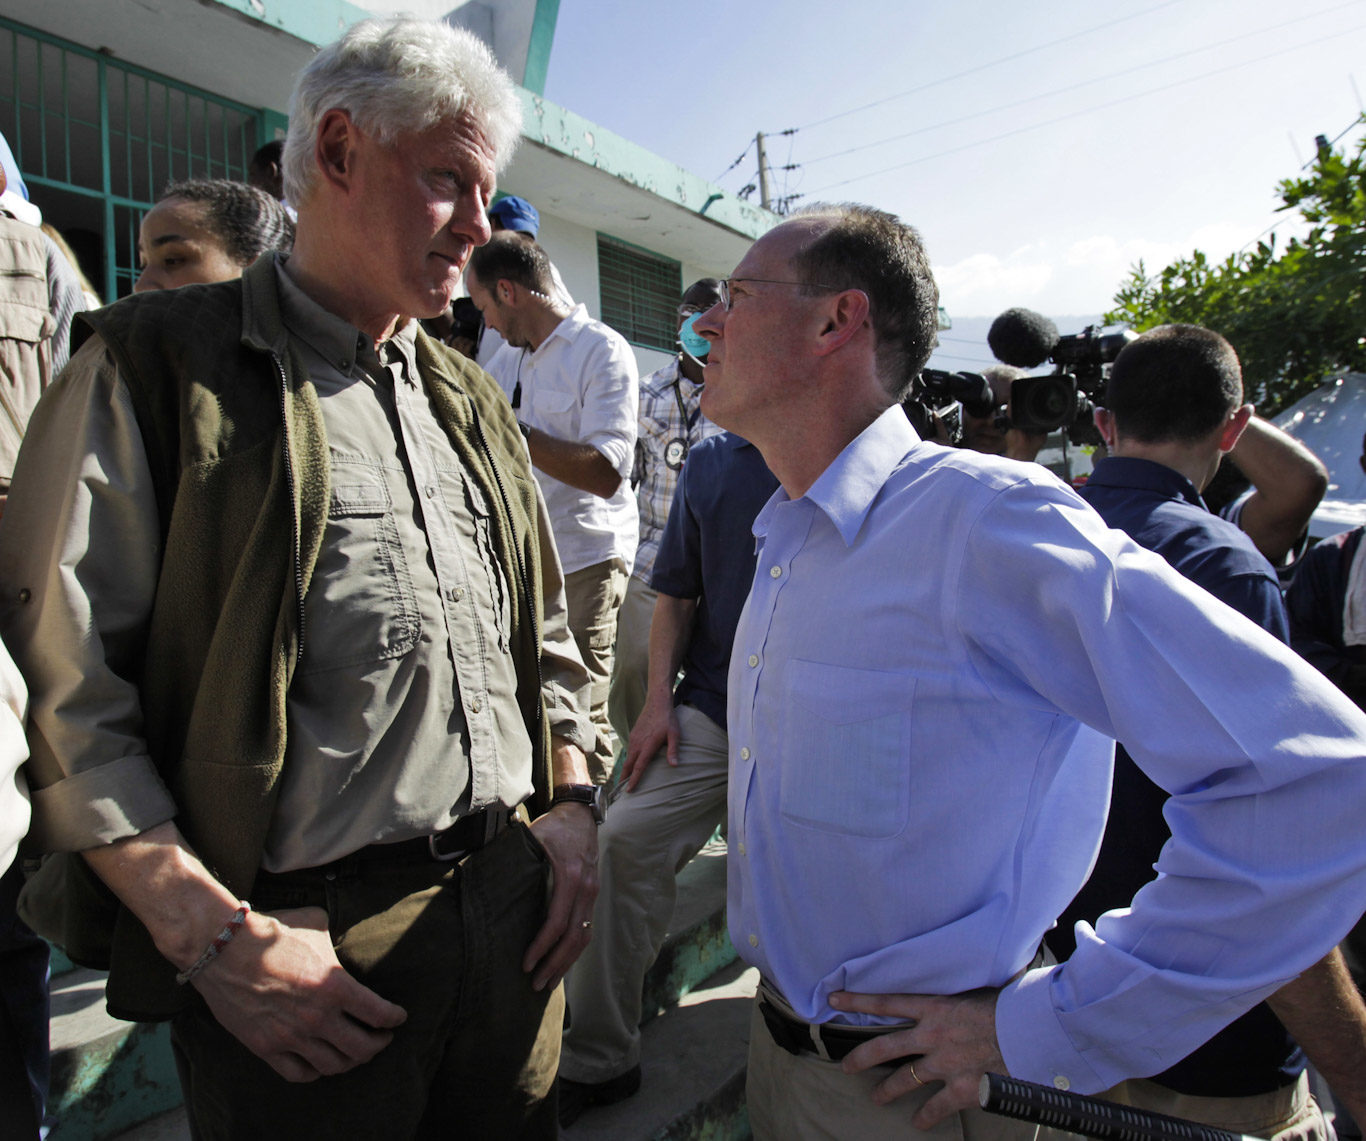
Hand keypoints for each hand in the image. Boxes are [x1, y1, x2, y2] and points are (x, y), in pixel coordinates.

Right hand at [191, 905, 406, 1082]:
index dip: (394, 1018)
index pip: (379, 1013)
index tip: (398, 1018)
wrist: (225, 948)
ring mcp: (291, 1036)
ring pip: (333, 1065)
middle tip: (382, 1038)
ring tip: (354, 1053)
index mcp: (335, 986)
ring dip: (350, 1061)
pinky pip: (299, 1073)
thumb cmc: (274, 932)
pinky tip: (321, 1064)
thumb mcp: (317, 926)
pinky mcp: (266, 1047)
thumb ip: (336, 941)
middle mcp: (318, 1016)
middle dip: (378, 1045)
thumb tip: (344, 941)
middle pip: (362, 1048)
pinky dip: (316, 1072)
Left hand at [523, 801, 598, 989]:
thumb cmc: (553, 826)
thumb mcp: (532, 839)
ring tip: (549, 981)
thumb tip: (483, 883)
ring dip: (567, 962)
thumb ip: (515, 861)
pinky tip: (561, 961)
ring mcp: (592, 892)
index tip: (526, 964)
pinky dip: (574, 948)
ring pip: (584, 936)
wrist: (580, 813)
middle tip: (536, 984)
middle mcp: (586, 888)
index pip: (557, 922)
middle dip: (555, 964)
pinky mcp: (592, 894)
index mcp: (570, 876)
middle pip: (574, 937)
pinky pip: (586, 927)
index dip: (542, 947)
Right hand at [621, 690, 679, 791]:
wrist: (657, 702)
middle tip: (620, 791)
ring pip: (627, 757)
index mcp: (648, 745)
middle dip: (624, 778)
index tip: (628, 790)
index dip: (633, 779)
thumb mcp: (674, 734)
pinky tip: (630, 764)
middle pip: (628, 765)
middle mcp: (638, 743)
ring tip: (624, 780)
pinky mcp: (633, 734)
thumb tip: (674, 766)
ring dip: (625, 769)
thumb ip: (673, 750)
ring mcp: (634, 738)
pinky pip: (629, 750)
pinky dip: (628, 760)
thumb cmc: (668, 719)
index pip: (639, 766)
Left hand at [829, 988, 1003, 1128]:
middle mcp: (932, 1035)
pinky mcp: (960, 1089)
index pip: (887, 1002)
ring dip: (888, 1090)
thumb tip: (963, 978)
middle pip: (886, 1046)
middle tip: (845, 1066)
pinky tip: (918, 1123)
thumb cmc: (1008, 1005)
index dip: (858, 1001)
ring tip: (876, 1097)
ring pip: (905, 1079)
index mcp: (934, 1007)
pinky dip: (926, 1117)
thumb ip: (962, 990)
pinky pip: (936, 1107)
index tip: (834, 1001)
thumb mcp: (979, 988)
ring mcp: (944, 1064)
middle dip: (862, 1057)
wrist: (1028, 1033)